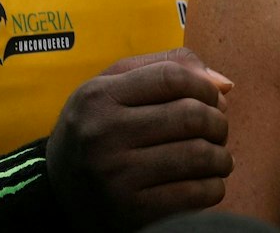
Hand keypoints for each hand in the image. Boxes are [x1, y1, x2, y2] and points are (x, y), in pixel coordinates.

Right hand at [47, 48, 234, 230]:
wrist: (56, 193)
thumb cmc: (98, 130)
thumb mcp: (113, 87)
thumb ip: (167, 68)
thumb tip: (223, 84)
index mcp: (98, 97)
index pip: (172, 77)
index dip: (205, 86)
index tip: (213, 99)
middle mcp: (102, 135)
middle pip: (192, 116)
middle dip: (218, 123)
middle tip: (217, 132)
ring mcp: (114, 176)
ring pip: (200, 155)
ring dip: (221, 157)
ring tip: (218, 158)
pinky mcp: (129, 211)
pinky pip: (196, 193)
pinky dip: (213, 187)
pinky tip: (206, 182)